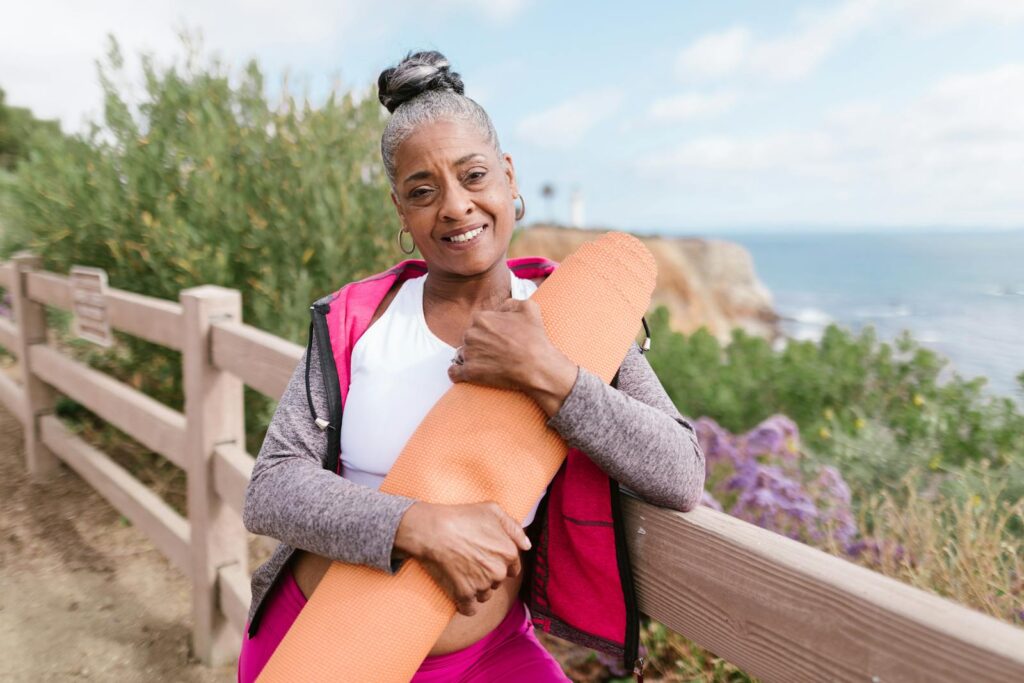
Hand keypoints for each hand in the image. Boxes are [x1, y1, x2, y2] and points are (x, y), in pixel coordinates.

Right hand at [393, 501, 531, 615]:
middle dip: (487, 574)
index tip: (487, 558)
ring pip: (484, 595)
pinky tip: (459, 594)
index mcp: (509, 553)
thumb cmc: (462, 517)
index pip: (512, 568)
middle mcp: (498, 572)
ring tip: (462, 574)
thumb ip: (514, 528)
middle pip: (497, 581)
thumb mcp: (493, 510)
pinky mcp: (464, 595)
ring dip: (476, 589)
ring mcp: (482, 585)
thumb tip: (527, 545)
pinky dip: (465, 604)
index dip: (500, 563)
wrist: (433, 530)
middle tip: (471, 562)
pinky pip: (470, 609)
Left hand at [447, 298, 577, 416]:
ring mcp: (469, 354)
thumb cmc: (533, 339)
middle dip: (480, 343)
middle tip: (496, 351)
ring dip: (472, 358)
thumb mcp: (529, 307)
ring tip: (489, 364)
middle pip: (470, 338)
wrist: (537, 367)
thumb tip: (502, 307)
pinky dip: (459, 373)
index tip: (499, 337)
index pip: (479, 323)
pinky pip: (455, 372)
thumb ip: (511, 302)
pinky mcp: (470, 372)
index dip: (489, 330)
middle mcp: (471, 334)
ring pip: (463, 354)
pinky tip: (466, 373)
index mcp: (481, 318)